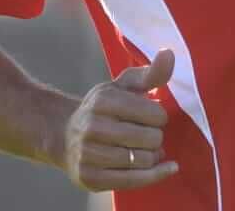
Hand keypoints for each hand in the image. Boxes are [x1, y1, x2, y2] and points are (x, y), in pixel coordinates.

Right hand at [61, 49, 178, 192]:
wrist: (65, 136)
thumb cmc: (103, 109)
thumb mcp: (123, 87)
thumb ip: (150, 73)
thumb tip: (169, 53)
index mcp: (103, 100)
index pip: (154, 113)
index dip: (159, 116)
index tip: (151, 116)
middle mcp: (93, 127)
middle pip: (150, 138)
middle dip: (156, 137)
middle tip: (147, 134)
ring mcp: (89, 154)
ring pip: (143, 160)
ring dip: (153, 156)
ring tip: (145, 149)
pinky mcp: (90, 178)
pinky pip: (134, 181)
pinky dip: (156, 175)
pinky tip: (167, 168)